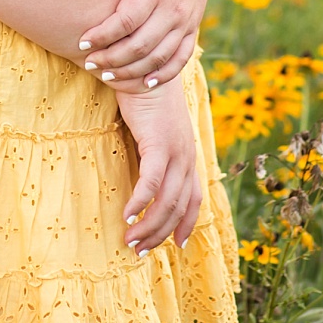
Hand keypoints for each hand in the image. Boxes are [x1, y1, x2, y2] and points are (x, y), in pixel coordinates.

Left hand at [77, 0, 215, 92]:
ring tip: (107, 74)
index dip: (102, 36)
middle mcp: (174, 9)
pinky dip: (164, 74)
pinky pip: (181, 58)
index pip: (126, 21)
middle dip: (111, 58)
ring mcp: (186, 21)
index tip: (82, 43)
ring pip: (158, 57)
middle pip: (140, 45)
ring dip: (131, 71)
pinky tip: (145, 82)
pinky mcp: (193, 28)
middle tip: (89, 63)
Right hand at [116, 83, 204, 254]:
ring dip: (148, 225)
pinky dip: (140, 202)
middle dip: (160, 233)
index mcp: (188, 156)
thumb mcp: (154, 135)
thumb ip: (155, 157)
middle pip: (179, 207)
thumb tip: (144, 182)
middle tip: (139, 250)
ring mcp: (176, 150)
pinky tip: (127, 215)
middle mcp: (187, 156)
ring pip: (167, 200)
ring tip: (130, 240)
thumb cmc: (145, 103)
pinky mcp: (159, 142)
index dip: (187, 224)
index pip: (195, 199)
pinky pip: (151, 181)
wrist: (143, 71)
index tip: (176, 246)